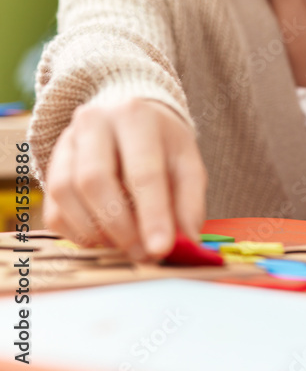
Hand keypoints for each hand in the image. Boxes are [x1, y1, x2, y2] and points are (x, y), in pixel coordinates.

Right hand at [43, 99, 206, 261]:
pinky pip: (53, 209)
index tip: (161, 249)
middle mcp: (95, 121)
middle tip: (142, 253)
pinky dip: (77, 233)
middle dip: (120, 226)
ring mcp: (67, 142)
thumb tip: (188, 239)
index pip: (144, 171)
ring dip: (96, 231)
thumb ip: (189, 200)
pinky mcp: (50, 166)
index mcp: (136, 116)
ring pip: (66, 193)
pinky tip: (103, 239)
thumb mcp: (187, 162)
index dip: (152, 214)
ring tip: (125, 245)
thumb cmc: (162, 145)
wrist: (130, 120)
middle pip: (95, 179)